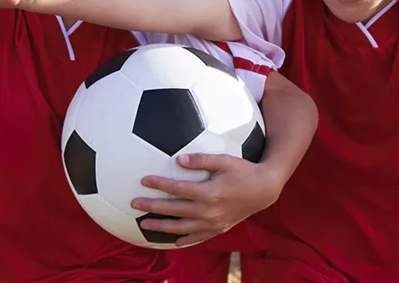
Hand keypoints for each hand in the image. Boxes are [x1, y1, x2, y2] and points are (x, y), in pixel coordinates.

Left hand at [131, 153, 284, 246]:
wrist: (265, 190)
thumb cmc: (244, 171)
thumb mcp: (225, 160)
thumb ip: (201, 160)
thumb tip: (178, 159)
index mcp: (209, 193)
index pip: (177, 189)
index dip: (159, 184)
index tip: (143, 180)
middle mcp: (209, 211)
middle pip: (174, 210)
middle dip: (152, 207)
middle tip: (134, 203)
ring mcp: (213, 223)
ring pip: (181, 228)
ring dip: (161, 226)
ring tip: (144, 224)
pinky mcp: (218, 229)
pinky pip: (197, 238)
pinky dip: (182, 240)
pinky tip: (170, 240)